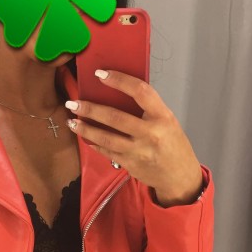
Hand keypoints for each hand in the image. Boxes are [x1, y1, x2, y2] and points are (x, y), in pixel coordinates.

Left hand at [66, 69, 202, 206]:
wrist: (179, 176)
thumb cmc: (173, 145)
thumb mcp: (168, 121)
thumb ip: (148, 109)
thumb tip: (119, 92)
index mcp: (163, 117)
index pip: (140, 92)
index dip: (119, 80)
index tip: (100, 74)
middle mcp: (150, 134)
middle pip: (115, 117)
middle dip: (91, 109)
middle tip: (73, 103)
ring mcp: (138, 151)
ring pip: (106, 138)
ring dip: (85, 128)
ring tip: (71, 121)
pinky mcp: (130, 164)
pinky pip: (107, 151)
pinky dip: (94, 143)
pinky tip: (84, 136)